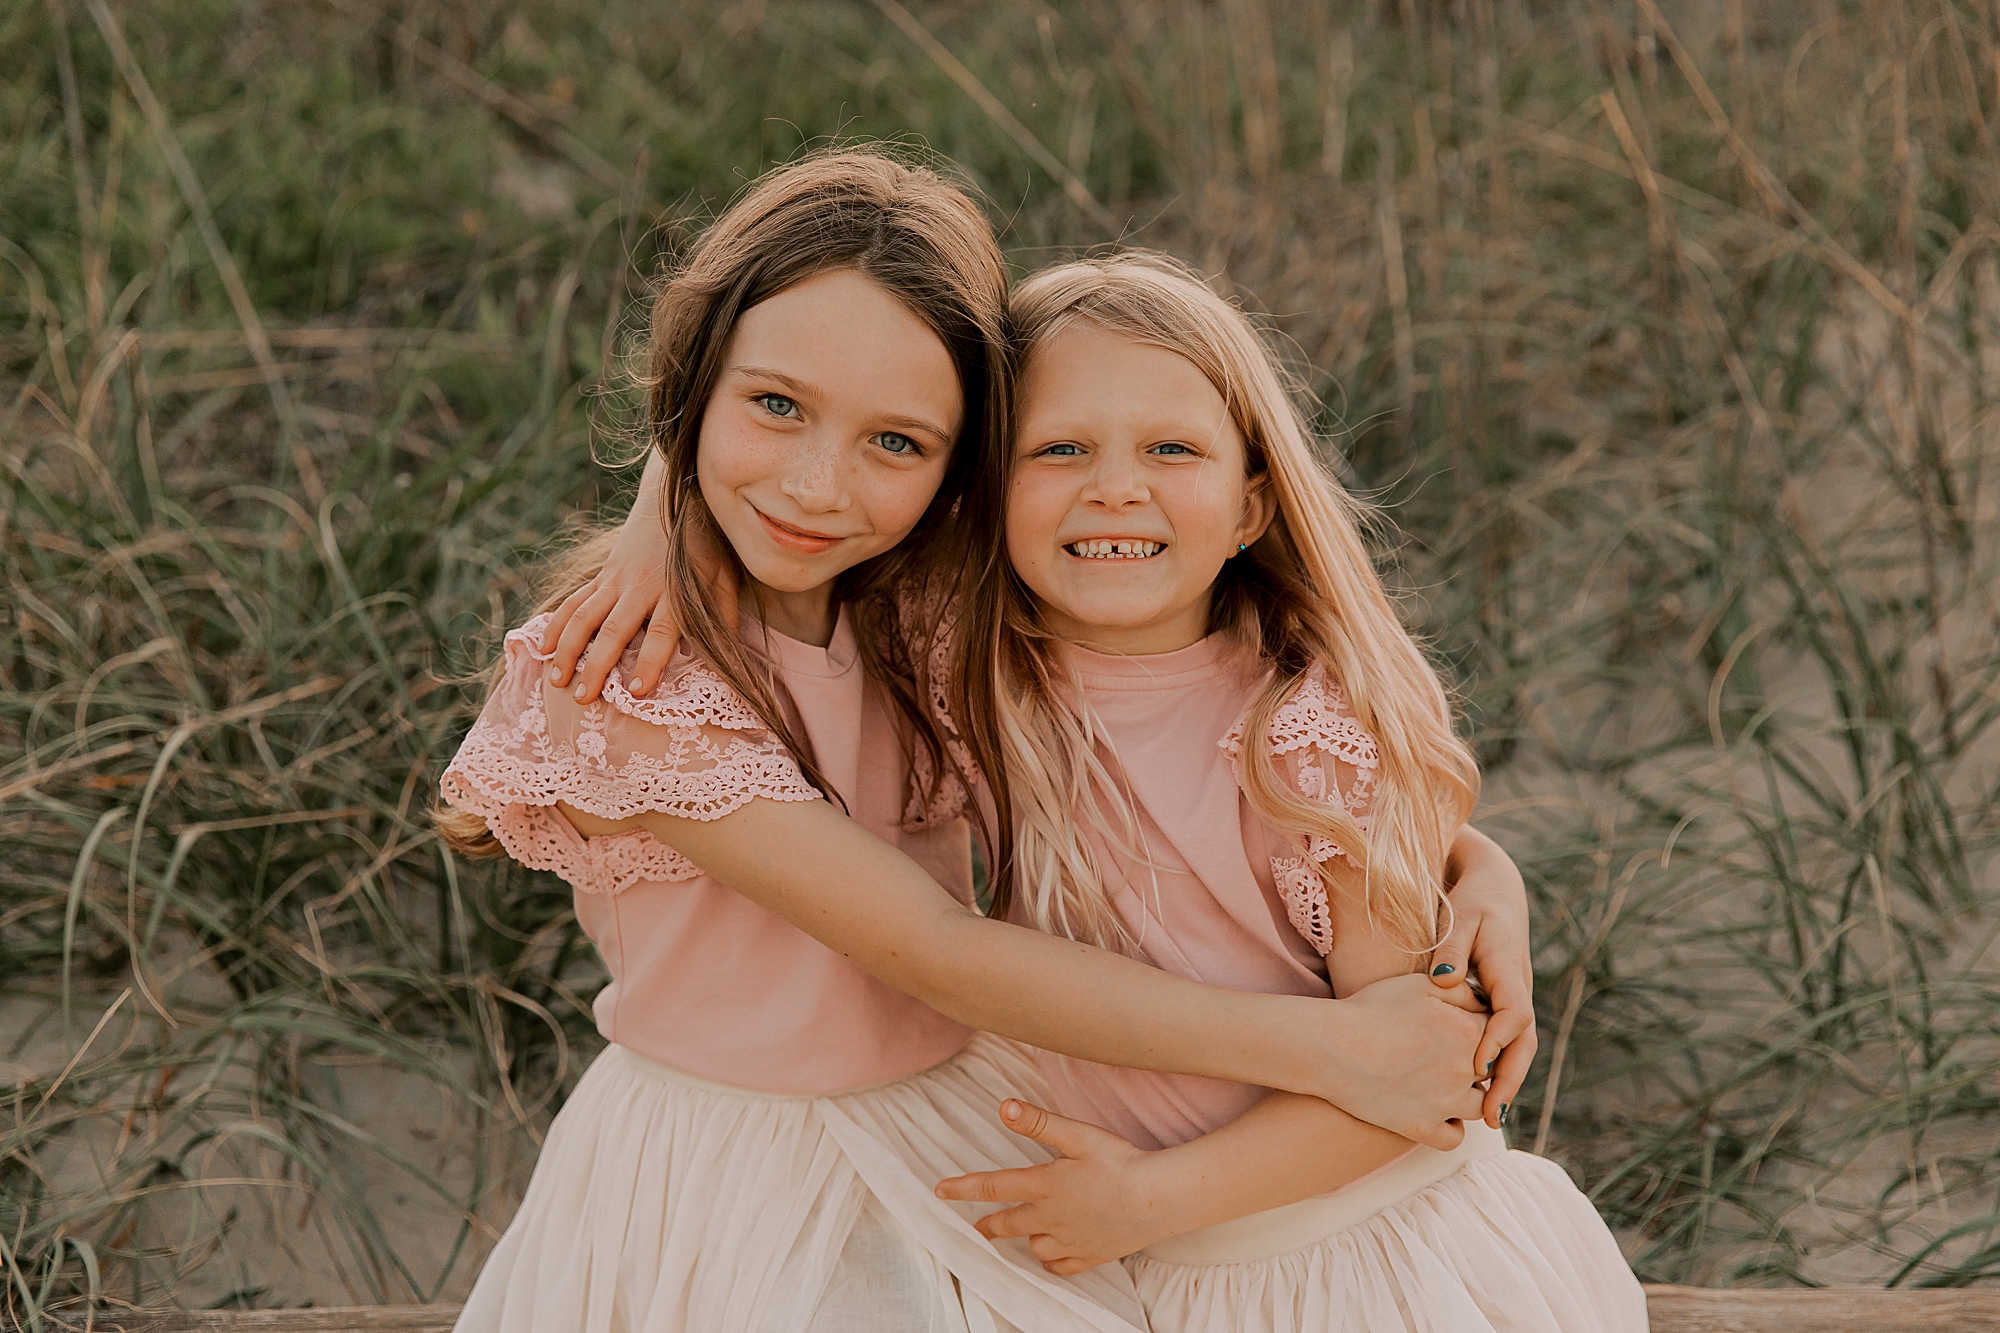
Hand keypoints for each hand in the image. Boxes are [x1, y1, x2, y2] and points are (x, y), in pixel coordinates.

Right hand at [543, 471, 736, 701]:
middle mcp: (641, 586)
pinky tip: (541, 648)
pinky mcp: (602, 575)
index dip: (649, 661)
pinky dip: (556, 624)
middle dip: (598, 664)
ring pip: (585, 616)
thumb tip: (731, 656)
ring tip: (557, 679)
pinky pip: (574, 601)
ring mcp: (616, 580)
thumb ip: (722, 614)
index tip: (637, 690)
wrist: (673, 500)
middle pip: (615, 629)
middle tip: (585, 696)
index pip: (661, 631)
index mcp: (673, 591)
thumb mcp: (722, 578)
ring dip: (568, 648)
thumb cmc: (705, 547)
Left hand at [934, 1099, 1164, 1274]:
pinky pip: (1062, 1266)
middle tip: (977, 1227)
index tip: (939, 1191)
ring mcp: (1071, 1240)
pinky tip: (1054, 1254)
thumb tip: (1004, 1106)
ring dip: (1026, 1239)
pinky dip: (1053, 1261)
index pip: (993, 1186)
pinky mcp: (1092, 1255)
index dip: (963, 1188)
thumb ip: (1039, 1122)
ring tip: (1025, 1233)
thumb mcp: (1078, 1135)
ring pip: (1036, 1246)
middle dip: (990, 1224)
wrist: (1158, 1199)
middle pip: (1009, 1224)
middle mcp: (1051, 1217)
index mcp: (1044, 1186)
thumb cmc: (1120, 1162)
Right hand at [1320, 972, 1488, 1149]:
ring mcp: (1444, 1103)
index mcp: (1466, 1031)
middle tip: (1447, 1051)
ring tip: (1444, 1082)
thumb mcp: (1417, 985)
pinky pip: (1454, 1137)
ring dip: (1468, 1093)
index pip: (1493, 1031)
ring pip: (1478, 1104)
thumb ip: (1459, 991)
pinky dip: (1451, 1127)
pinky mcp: (1422, 1128)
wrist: (1330, 1047)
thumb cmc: (1369, 1009)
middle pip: (1489, 1068)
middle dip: (1476, 1060)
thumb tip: (1483, 1002)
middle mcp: (1463, 1070)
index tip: (1456, 1024)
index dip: (1476, 1026)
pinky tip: (1438, 1111)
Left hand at [1431, 825, 1536, 1128]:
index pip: (1514, 1012)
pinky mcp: (1505, 1005)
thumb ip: (1451, 949)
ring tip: (1490, 1119)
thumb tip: (1442, 982)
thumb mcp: (1461, 918)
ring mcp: (1515, 999)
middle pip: (1524, 1042)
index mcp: (1509, 968)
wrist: (1497, 891)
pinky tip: (1482, 1096)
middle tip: (1492, 1116)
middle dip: (1511, 1080)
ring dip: (1508, 1083)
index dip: (1498, 1041)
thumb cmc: (1473, 903)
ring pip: (1520, 1047)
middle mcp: (1519, 989)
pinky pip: (1508, 1042)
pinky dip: (1501, 1069)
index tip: (1478, 1067)